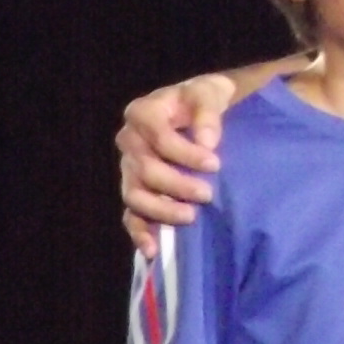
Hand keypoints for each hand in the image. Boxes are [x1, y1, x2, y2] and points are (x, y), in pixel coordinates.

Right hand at [118, 73, 237, 254]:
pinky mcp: (135, 191)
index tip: (215, 164)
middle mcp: (129, 141)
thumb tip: (207, 141)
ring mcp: (129, 169)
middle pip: (146, 170)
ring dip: (161, 210)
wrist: (197, 111)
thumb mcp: (208, 94)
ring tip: (190, 217)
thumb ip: (208, 113)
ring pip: (135, 195)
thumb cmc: (201, 101)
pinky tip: (153, 248)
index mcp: (142, 113)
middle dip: (178, 185)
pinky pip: (130, 215)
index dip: (186, 154)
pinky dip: (139, 233)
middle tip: (207, 194)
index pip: (160, 139)